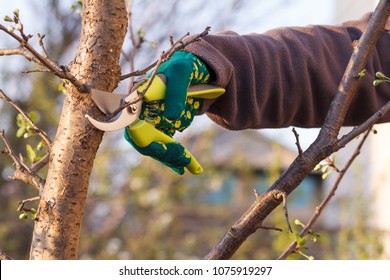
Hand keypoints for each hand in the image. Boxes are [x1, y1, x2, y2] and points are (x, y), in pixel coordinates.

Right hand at [125, 51, 209, 173]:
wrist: (196, 68)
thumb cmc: (185, 66)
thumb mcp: (182, 73)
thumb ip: (176, 92)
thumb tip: (170, 116)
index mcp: (139, 98)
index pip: (133, 126)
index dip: (143, 141)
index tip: (162, 150)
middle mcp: (141, 111)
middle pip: (144, 140)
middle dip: (163, 153)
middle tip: (184, 160)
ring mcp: (152, 119)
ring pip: (155, 145)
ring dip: (170, 157)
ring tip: (190, 166)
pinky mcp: (163, 125)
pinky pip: (165, 144)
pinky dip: (174, 155)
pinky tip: (187, 165)